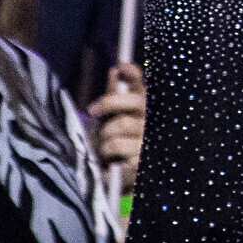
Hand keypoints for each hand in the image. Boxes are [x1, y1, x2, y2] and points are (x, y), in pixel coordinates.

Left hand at [88, 63, 145, 182]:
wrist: (132, 176)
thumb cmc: (121, 143)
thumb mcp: (116, 119)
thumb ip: (115, 97)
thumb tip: (115, 71)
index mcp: (142, 107)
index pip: (142, 85)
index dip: (134, 74)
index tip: (121, 67)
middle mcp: (151, 119)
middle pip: (134, 101)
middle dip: (110, 103)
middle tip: (92, 109)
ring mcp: (148, 138)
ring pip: (119, 127)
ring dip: (104, 138)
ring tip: (105, 147)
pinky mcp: (143, 157)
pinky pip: (116, 148)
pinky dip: (108, 155)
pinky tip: (111, 161)